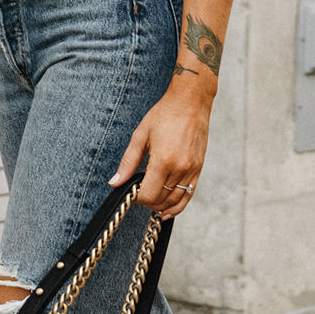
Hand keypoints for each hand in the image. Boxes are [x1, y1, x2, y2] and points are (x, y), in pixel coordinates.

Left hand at [109, 79, 210, 219]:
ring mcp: (192, 170)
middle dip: (147, 201)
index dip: (137, 198)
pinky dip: (178, 206)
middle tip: (139, 193)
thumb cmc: (165, 114)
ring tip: (150, 202)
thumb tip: (115, 182)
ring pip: (175, 200)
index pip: (148, 194)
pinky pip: (189, 194)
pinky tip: (167, 211)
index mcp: (163, 160)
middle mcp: (180, 168)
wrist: (190, 102)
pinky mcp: (199, 168)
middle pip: (161, 199)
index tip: (132, 191)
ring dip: (161, 205)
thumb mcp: (140, 135)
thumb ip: (128, 162)